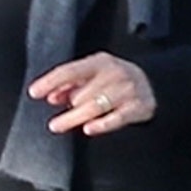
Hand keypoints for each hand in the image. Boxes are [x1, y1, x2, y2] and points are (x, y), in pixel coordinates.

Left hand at [30, 52, 156, 135]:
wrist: (156, 82)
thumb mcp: (93, 75)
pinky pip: (117, 118)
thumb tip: (50, 96)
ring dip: (75, 118)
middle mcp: (115, 73)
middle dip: (68, 106)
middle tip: (54, 120)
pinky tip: (88, 128)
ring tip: (58, 125)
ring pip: (96, 106)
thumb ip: (70, 84)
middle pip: (82, 93)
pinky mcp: (140, 106)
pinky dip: (102, 124)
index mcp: (99, 62)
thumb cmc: (115, 79)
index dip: (50, 82)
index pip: (69, 71)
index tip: (34, 92)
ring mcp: (128, 90)